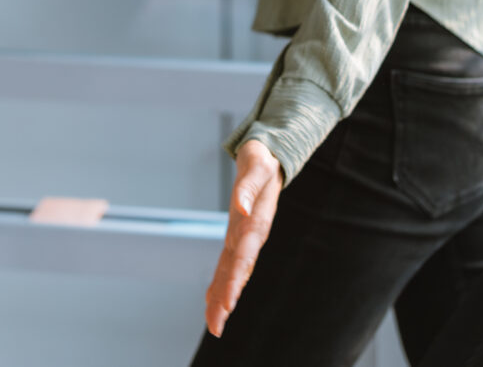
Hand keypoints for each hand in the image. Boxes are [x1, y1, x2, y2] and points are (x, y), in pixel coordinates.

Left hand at [204, 139, 282, 336]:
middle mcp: (250, 234)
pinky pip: (228, 262)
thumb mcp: (256, 165)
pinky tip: (212, 301)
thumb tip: (242, 208)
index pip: (243, 256)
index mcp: (256, 222)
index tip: (227, 303)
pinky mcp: (238, 234)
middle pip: (237, 271)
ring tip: (215, 323)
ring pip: (233, 271)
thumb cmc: (262, 159)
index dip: (235, 280)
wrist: (269, 156)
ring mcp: (244, 236)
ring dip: (224, 296)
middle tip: (217, 326)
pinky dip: (220, 282)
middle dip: (227, 298)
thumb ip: (248, 187)